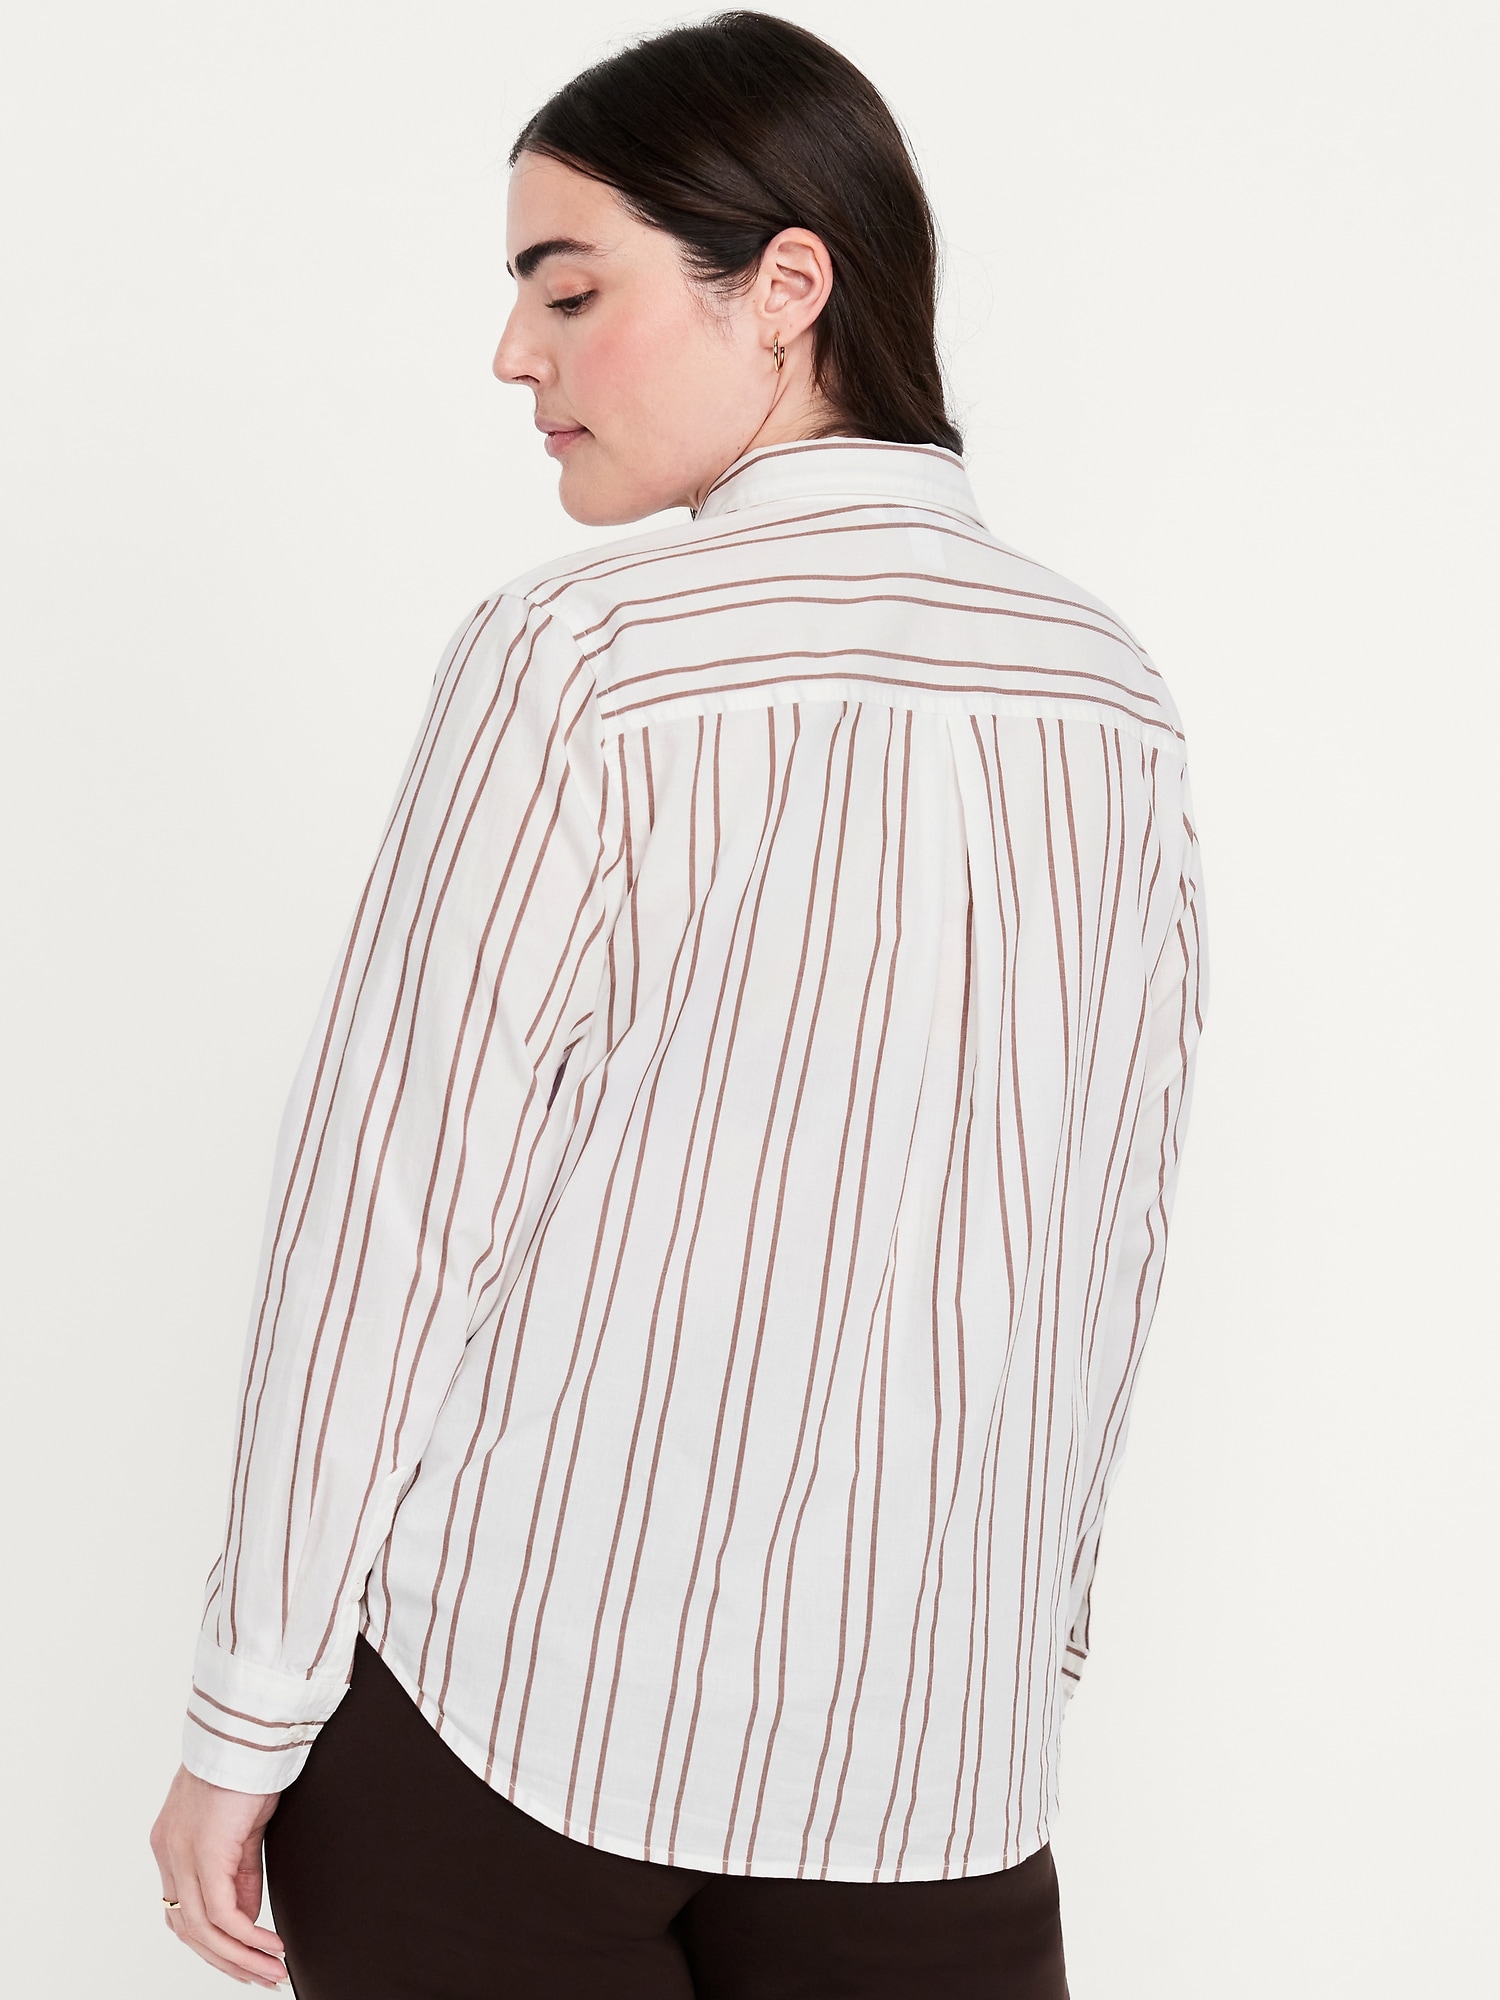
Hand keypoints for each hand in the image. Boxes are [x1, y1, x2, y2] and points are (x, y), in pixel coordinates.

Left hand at [150, 1765, 287, 1987]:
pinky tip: (270, 1946)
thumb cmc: (248, 1760)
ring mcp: (181, 1854)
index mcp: (172, 1842)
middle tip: (261, 1978)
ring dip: (240, 1957)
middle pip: (188, 1929)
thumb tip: (248, 1916)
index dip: (211, 1941)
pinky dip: (247, 1936)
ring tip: (271, 1972)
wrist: (249, 1726)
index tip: (244, 1958)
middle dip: (226, 1960)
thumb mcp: (244, 1826)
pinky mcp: (205, 1853)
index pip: (182, 1910)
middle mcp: (168, 1852)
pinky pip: (222, 1913)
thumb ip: (241, 1871)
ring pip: (202, 1929)